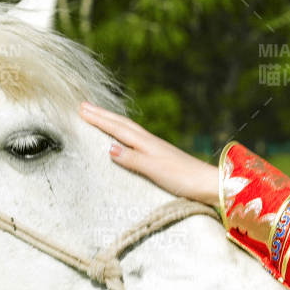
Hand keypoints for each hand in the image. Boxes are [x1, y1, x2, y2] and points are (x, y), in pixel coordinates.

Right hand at [78, 101, 218, 206]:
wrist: (208, 183)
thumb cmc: (183, 178)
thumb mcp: (155, 170)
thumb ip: (133, 159)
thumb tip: (109, 148)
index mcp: (146, 143)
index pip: (117, 128)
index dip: (99, 119)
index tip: (80, 109)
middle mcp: (149, 142)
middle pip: (121, 124)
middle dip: (102, 115)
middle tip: (83, 106)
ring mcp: (155, 147)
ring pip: (128, 129)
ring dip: (111, 121)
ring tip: (98, 115)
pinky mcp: (160, 156)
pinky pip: (135, 139)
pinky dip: (123, 133)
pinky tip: (123, 138)